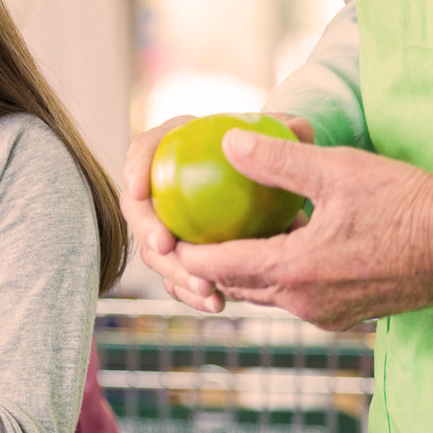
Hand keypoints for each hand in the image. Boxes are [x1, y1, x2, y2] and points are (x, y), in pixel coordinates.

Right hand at [122, 113, 313, 312]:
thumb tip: (297, 129)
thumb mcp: (285, 138)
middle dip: (145, 230)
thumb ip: (291, 132)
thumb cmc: (273, 152)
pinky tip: (218, 303)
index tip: (140, 191)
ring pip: (155, 251)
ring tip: (204, 286)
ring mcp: (169, 224)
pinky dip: (193, 291)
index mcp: (174, 149)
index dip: (135, 169)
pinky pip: (179, 276)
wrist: (274, 186)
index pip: (143, 151)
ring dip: (173, 271)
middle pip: (139, 210)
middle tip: (165, 246)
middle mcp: (162, 188)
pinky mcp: (184, 254)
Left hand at [175, 134, 432, 330]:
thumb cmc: (407, 203)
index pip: (214, 268)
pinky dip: (280, 274)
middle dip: (208, 262)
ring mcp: (326, 314)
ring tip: (230, 233)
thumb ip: (277, 162)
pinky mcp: (346, 315)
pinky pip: (296, 297)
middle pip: (234, 285)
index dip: (183, 250)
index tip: (165, 230)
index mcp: (293, 271)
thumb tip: (229, 142)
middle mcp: (304, 302)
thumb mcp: (338, 171)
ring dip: (246, 268)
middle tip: (190, 230)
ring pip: (265, 293)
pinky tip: (283, 241)